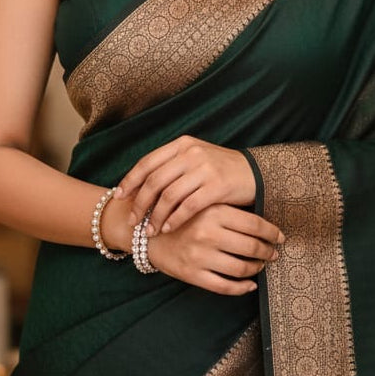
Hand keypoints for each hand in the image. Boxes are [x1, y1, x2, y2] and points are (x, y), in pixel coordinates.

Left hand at [115, 135, 255, 235]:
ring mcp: (205, 169)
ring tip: (149, 231)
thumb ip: (171, 165)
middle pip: (155, 180)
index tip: (119, 196)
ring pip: (169, 196)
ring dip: (155, 216)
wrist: (255, 173)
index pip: (148, 162)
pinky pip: (188, 207)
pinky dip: (175, 220)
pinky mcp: (217, 187)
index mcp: (182, 144)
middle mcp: (191, 153)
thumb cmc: (220, 169)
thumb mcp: (195, 158)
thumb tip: (139, 184)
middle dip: (139, 203)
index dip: (130, 180)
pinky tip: (168, 229)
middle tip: (132, 220)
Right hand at [147, 204, 283, 295]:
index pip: (255, 224)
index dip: (272, 232)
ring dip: (257, 269)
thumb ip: (230, 209)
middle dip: (267, 252)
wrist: (146, 231)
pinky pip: (225, 287)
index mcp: (214, 211)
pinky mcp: (192, 274)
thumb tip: (264, 222)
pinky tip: (249, 285)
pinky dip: (242, 288)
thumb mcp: (204, 203)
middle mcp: (208, 233)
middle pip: (252, 247)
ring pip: (241, 268)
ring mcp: (200, 256)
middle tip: (273, 253)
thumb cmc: (180, 215)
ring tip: (260, 265)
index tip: (280, 237)